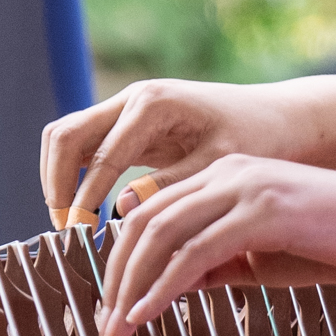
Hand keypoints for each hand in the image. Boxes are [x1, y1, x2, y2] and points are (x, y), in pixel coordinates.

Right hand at [40, 77, 306, 231]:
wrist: (279, 118)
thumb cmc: (258, 140)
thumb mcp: (219, 165)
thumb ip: (170, 184)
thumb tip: (121, 205)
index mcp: (154, 106)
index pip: (100, 155)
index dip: (84, 198)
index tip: (80, 236)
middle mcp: (133, 99)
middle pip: (64, 135)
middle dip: (56, 183)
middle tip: (66, 229)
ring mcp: (129, 107)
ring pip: (67, 136)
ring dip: (59, 178)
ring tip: (72, 223)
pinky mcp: (131, 123)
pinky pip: (87, 144)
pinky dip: (76, 174)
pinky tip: (88, 211)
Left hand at [91, 155, 335, 335]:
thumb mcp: (269, 258)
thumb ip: (222, 265)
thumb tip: (175, 287)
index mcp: (225, 177)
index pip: (152, 215)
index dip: (123, 262)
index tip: (112, 306)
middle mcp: (226, 173)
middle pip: (143, 222)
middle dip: (117, 277)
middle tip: (103, 326)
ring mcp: (243, 187)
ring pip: (160, 234)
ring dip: (131, 286)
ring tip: (117, 330)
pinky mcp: (262, 210)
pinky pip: (194, 252)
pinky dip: (163, 287)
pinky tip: (146, 316)